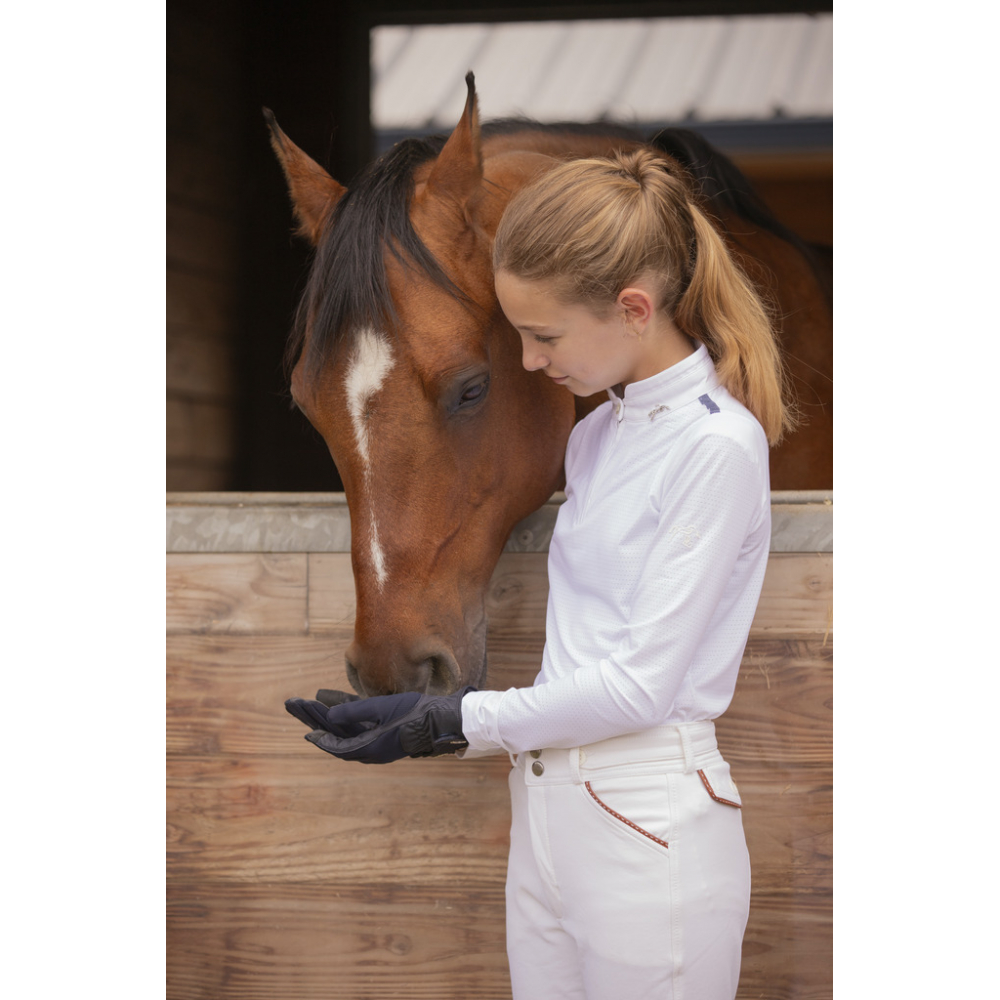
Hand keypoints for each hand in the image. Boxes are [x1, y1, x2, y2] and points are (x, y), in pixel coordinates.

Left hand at [284, 687, 474, 763]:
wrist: (443, 719)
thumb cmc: (414, 714)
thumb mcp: (382, 709)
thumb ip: (353, 712)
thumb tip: (327, 716)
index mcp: (369, 748)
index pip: (336, 745)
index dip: (318, 736)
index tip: (303, 729)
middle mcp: (370, 747)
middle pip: (336, 735)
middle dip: (314, 719)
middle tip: (294, 705)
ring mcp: (378, 739)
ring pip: (345, 728)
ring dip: (326, 715)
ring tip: (307, 701)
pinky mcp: (385, 730)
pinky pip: (358, 722)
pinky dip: (344, 712)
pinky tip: (331, 698)